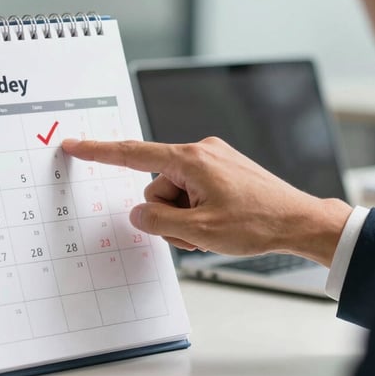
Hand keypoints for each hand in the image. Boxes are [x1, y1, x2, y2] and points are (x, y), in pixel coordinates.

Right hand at [61, 137, 351, 266]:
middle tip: (197, 231)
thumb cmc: (258, 223)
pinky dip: (198, 212)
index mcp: (192, 159)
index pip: (133, 154)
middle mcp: (201, 152)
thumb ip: (157, 221)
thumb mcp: (198, 230)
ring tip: (214, 229)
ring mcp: (214, 160)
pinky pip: (193, 192)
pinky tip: (220, 223)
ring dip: (185, 218)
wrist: (300, 222)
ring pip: (175, 195)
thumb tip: (138, 214)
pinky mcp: (223, 170)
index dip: (99, 151)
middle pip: (157, 188)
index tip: (74, 144)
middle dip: (169, 215)